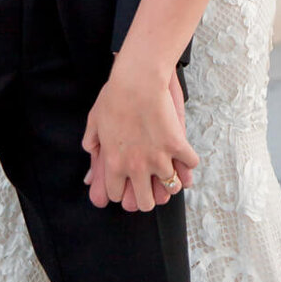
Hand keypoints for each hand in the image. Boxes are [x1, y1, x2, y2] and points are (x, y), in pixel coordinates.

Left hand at [81, 58, 197, 213]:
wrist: (138, 78)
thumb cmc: (114, 96)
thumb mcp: (95, 121)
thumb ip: (92, 145)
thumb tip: (90, 163)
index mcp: (114, 164)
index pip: (117, 196)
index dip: (123, 190)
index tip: (128, 183)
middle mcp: (136, 167)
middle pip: (145, 203)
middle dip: (149, 196)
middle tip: (152, 184)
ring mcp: (159, 158)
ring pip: (171, 188)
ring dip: (172, 180)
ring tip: (171, 169)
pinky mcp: (177, 145)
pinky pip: (190, 164)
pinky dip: (190, 160)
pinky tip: (184, 153)